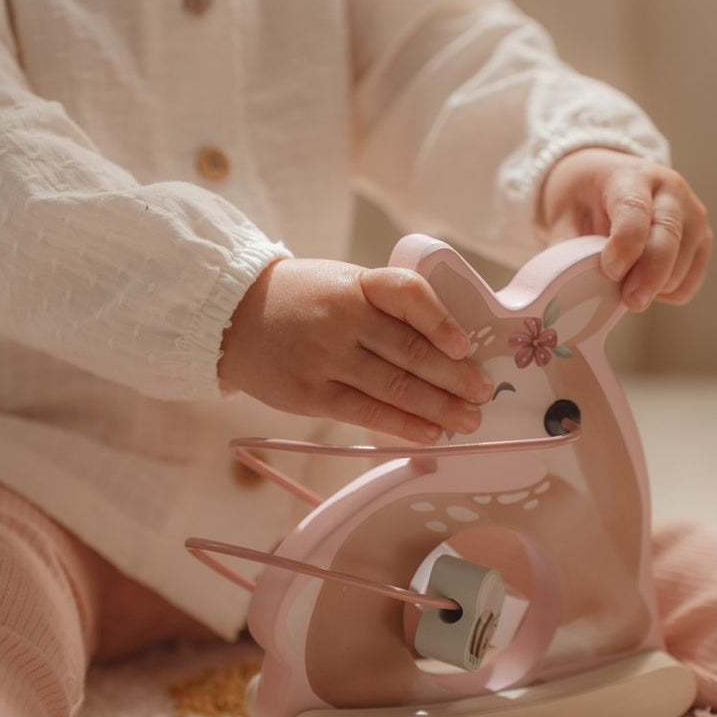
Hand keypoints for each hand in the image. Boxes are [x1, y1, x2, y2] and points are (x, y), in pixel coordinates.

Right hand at [218, 258, 494, 442]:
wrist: (233, 316)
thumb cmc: (303, 300)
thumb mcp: (342, 283)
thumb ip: (385, 308)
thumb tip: (448, 347)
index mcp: (357, 284)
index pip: (406, 294)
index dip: (440, 320)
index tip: (463, 345)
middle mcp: (343, 319)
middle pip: (409, 350)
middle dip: (454, 376)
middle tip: (484, 393)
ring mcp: (326, 359)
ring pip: (394, 386)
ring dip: (439, 407)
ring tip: (469, 419)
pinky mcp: (313, 394)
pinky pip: (367, 413)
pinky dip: (403, 425)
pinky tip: (431, 432)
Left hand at [538, 147, 712, 311]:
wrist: (611, 181)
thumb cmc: (585, 198)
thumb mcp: (564, 212)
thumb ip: (566, 245)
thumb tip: (564, 286)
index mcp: (630, 176)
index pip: (635, 208)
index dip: (626, 243)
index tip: (610, 271)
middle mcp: (670, 189)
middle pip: (669, 235)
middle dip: (650, 274)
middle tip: (630, 302)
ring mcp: (692, 213)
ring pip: (683, 262)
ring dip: (656, 286)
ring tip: (627, 285)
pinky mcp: (702, 239)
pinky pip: (691, 280)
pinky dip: (669, 292)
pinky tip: (647, 284)